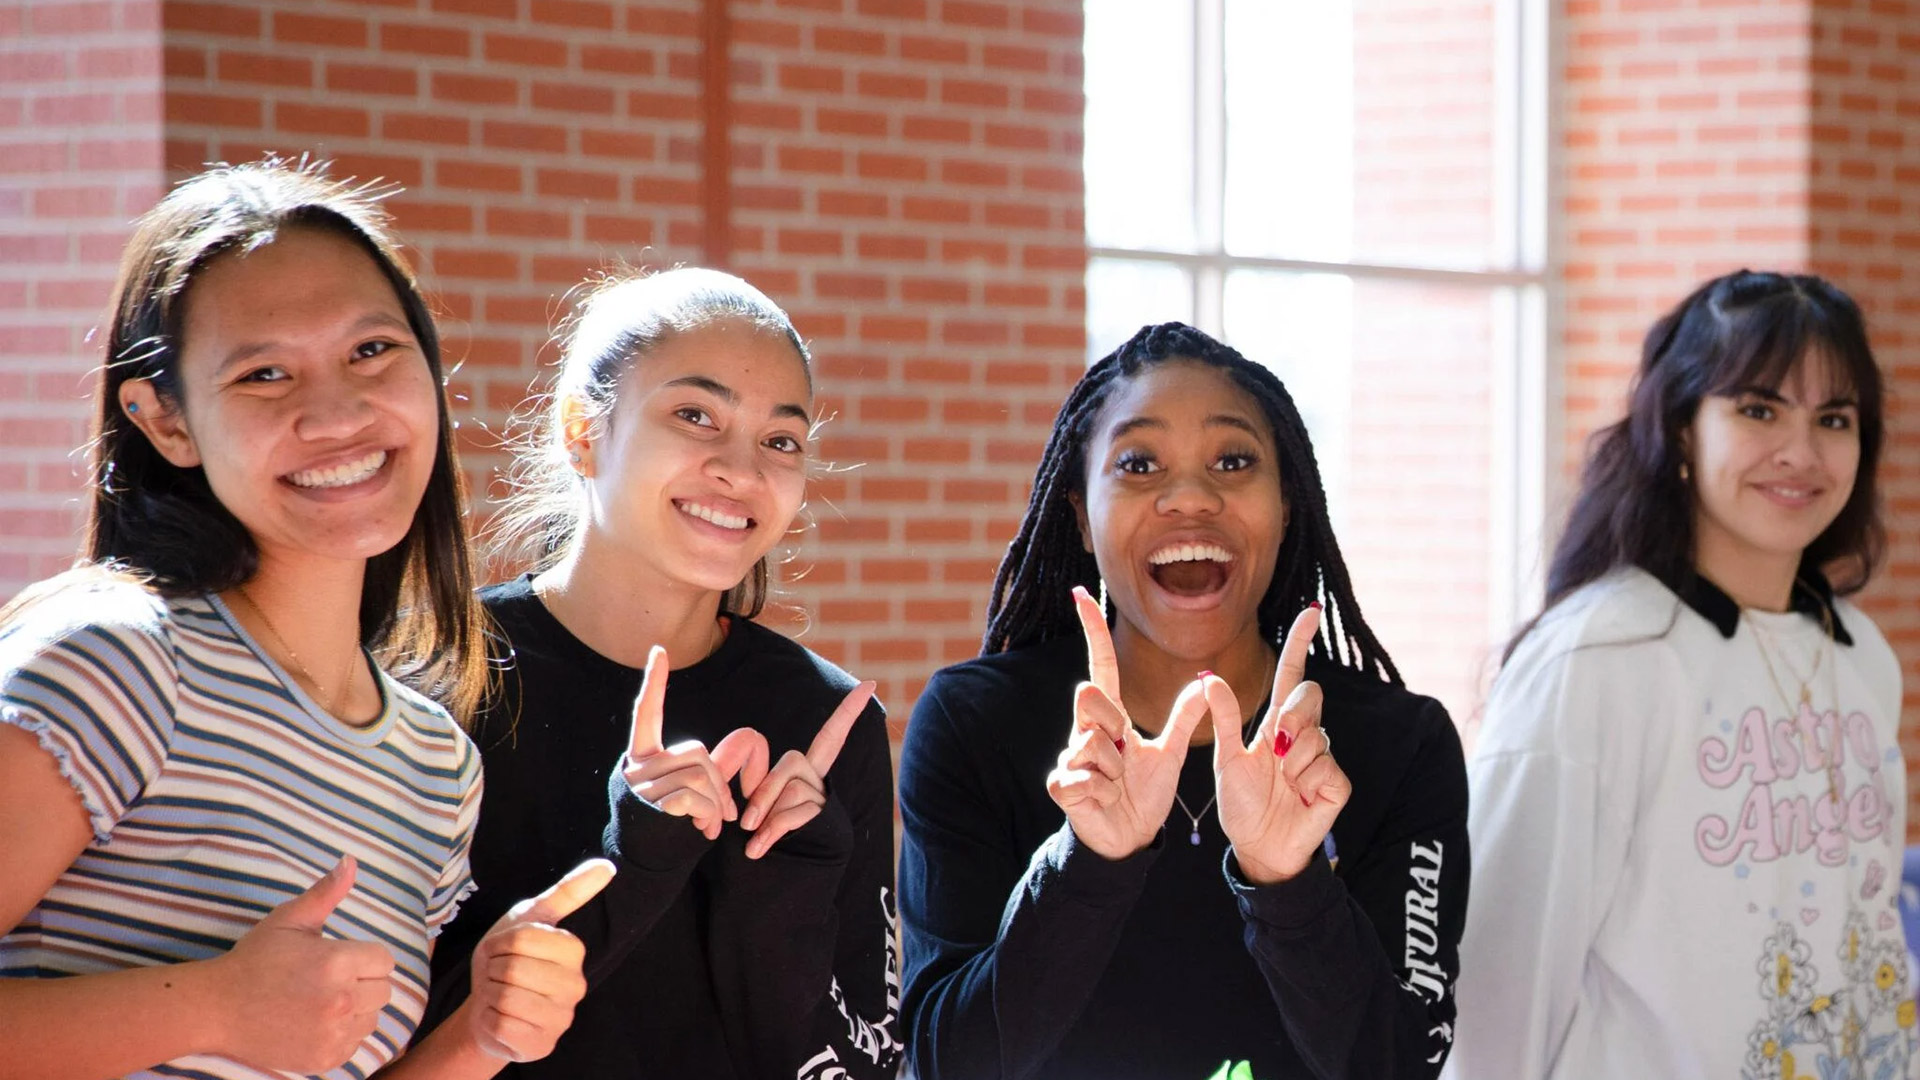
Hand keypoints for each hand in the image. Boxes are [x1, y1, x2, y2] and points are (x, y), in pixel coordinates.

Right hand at [211, 855, 395, 1073]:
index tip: (339, 959)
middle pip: (384, 990)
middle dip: (363, 982)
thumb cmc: (256, 959)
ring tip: (323, 1001)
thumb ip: (326, 892)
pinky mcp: (324, 1058)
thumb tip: (351, 860)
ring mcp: (332, 1033)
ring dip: (357, 1010)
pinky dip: (343, 1035)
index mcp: (338, 963)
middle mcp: (340, 1000)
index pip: (384, 960)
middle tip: (329, 980)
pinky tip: (316, 1022)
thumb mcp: (290, 919)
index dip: (364, 957)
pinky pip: (355, 1044)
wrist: (217, 1008)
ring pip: (372, 1019)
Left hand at [466, 858, 615, 1062]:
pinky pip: (502, 1025)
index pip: (522, 938)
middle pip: (512, 968)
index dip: (500, 943)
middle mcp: (576, 985)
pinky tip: (500, 1018)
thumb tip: (608, 866)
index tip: (504, 949)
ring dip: (490, 995)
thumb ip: (568, 892)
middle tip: (498, 975)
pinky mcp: (542, 1045)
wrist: (489, 1004)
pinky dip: (490, 1020)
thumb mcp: (530, 918)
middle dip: (492, 970)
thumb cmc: (509, 957)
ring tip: (500, 995)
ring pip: (506, 997)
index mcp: (574, 950)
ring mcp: (561, 1018)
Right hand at [622, 645, 767, 839]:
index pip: (647, 713)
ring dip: (716, 803)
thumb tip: (745, 745)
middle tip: (721, 814)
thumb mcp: (687, 792)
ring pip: (701, 774)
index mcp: (642, 756)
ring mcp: (641, 785)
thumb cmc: (669, 828)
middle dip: (719, 783)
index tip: (659, 652)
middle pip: (697, 751)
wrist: (646, 868)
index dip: (655, 683)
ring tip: (709, 824)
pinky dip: (708, 813)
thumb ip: (708, 767)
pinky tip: (702, 829)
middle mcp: (636, 766)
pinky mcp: (652, 804)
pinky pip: (696, 795)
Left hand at [737, 681, 873, 858]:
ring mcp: (825, 802)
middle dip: (764, 789)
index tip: (869, 686)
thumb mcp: (749, 807)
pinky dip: (770, 832)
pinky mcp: (824, 821)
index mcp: (805, 774)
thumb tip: (749, 801)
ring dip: (765, 815)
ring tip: (755, 838)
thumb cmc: (756, 843)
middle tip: (746, 822)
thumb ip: (750, 789)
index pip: (830, 737)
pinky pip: (793, 812)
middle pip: (793, 762)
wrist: (771, 885)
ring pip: (792, 788)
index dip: (848, 712)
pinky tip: (759, 849)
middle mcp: (821, 783)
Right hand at [1046, 585, 1208, 860]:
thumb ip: (1185, 718)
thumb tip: (1205, 681)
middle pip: (1090, 697)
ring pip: (1094, 744)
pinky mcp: (1061, 785)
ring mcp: (1069, 756)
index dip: (1092, 630)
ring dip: (1116, 770)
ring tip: (1118, 785)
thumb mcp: (1170, 753)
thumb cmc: (1143, 793)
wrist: (1128, 838)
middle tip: (1125, 754)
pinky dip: (1104, 793)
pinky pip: (1085, 778)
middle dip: (1113, 725)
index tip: (1082, 594)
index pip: (1100, 666)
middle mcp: (1085, 730)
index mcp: (1110, 718)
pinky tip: (1105, 801)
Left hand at [1206, 605, 1348, 884]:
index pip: (1291, 676)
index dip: (1300, 644)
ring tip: (1282, 784)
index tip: (1310, 612)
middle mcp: (1303, 735)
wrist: (1258, 846)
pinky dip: (1305, 783)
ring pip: (1312, 735)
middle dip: (1292, 716)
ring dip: (1290, 762)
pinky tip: (1300, 798)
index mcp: (1276, 724)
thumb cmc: (1243, 804)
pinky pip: (1323, 767)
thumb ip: (1224, 719)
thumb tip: (1209, 677)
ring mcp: (1323, 758)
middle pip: (1308, 696)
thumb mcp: (1226, 758)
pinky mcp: (1337, 783)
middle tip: (1275, 746)